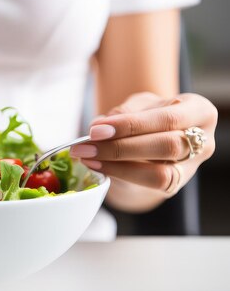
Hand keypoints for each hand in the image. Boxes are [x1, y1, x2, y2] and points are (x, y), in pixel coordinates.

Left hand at [71, 92, 216, 196]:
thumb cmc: (148, 115)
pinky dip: (119, 174)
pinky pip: (149, 184)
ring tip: (87, 156)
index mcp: (199, 110)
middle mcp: (204, 140)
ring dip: (118, 166)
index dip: (131, 125)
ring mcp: (192, 167)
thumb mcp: (139, 105)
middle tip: (86, 145)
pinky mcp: (175, 185)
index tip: (96, 129)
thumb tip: (99, 125)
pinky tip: (97, 165)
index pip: (167, 119)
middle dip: (120, 147)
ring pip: (160, 173)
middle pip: (166, 147)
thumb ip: (124, 112)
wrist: (154, 137)